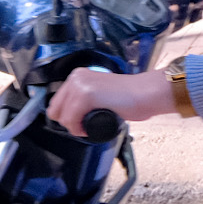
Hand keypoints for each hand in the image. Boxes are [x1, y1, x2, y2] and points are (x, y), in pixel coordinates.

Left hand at [47, 66, 173, 130]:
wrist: (146, 94)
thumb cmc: (130, 97)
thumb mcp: (99, 92)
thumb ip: (83, 98)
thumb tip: (70, 115)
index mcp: (78, 75)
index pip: (56, 102)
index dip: (67, 116)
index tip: (80, 121)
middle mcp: (76, 77)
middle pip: (56, 110)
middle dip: (69, 122)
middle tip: (86, 124)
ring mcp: (80, 85)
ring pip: (63, 117)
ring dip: (75, 127)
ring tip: (91, 125)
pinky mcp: (86, 95)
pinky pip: (72, 121)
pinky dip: (80, 128)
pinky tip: (92, 126)